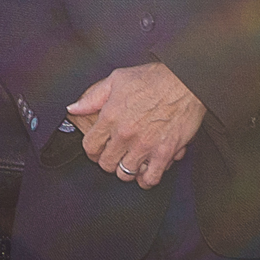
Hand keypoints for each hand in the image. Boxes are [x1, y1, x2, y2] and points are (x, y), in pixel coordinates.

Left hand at [68, 63, 205, 187]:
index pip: (90, 146)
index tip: (97, 150)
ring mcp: (144, 146)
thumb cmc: (153, 79)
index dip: (92, 150)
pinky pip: (151, 178)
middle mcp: (125, 134)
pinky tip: (146, 172)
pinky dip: (146, 179)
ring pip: (125, 174)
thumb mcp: (116, 80)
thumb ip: (92, 97)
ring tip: (130, 162)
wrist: (185, 81)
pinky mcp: (164, 153)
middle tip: (115, 156)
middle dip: (108, 161)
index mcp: (110, 116)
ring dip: (126, 170)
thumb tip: (74, 108)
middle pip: (106, 163)